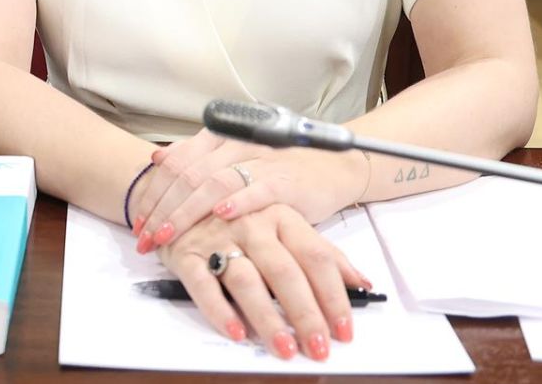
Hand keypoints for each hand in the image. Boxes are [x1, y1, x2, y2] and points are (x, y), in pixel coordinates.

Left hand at [132, 130, 361, 256]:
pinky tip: (219, 216)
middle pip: (188, 175)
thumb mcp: (235, 161)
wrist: (331, 167)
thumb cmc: (278, 169)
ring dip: (186, 212)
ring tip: (167, 236)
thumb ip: (199, 159)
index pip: (176, 163)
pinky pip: (257, 189)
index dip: (153, 193)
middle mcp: (236, 145)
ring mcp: (261, 161)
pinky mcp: (286, 181)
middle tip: (145, 238)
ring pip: (214, 182)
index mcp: (220, 138)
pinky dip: (237, 202)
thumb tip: (158, 159)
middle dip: (161, 209)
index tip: (138, 221)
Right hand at [158, 203, 368, 359]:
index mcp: (280, 216)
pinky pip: (203, 285)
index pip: (315, 258)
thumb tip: (362, 282)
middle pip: (285, 273)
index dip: (333, 296)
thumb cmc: (240, 218)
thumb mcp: (284, 225)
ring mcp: (217, 238)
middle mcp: (252, 225)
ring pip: (247, 281)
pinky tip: (237, 333)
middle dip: (305, 314)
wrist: (180, 194)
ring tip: (284, 348)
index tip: (344, 330)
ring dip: (267, 318)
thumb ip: (322, 253)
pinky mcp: (187, 254)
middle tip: (318, 348)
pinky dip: (219, 311)